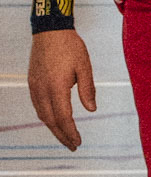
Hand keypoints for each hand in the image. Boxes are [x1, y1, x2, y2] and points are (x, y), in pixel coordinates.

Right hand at [28, 29, 96, 148]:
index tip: (78, 142)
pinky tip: (54, 120)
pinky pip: (38, 106)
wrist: (50, 30)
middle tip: (73, 146)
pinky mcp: (32, 82)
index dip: (70, 132)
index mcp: (56, 87)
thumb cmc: (70, 46)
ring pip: (42, 115)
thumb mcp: (85, 66)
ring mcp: (35, 86)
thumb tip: (91, 110)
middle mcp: (42, 89)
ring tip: (65, 136)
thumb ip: (88, 89)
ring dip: (53, 128)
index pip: (63, 117)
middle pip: (51, 121)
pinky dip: (46, 117)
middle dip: (62, 135)